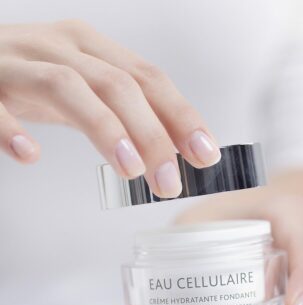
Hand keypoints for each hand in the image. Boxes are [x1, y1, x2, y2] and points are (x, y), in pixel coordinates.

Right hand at [0, 20, 219, 197]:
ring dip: (105, 129)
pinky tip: (30, 155)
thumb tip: (171, 147)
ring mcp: (17, 61)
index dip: (182, 116)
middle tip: (168, 181)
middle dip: (152, 136)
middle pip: (118, 85)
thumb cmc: (35, 78)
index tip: (205, 154)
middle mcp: (61, 47)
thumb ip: (123, 114)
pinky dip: (11, 129)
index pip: (149, 79)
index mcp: (92, 49)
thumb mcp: (87, 90)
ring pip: (69, 87)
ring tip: (129, 169)